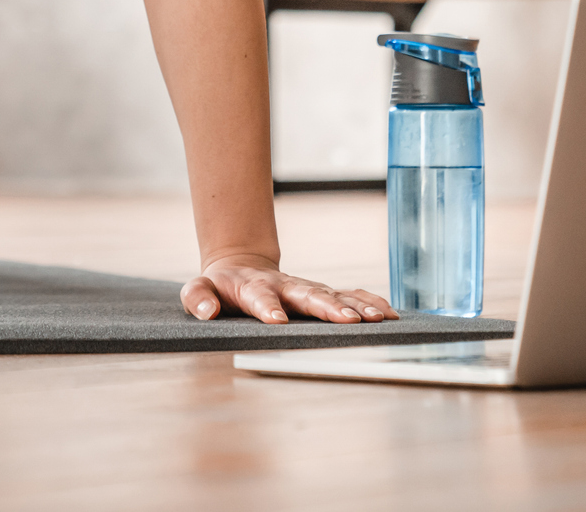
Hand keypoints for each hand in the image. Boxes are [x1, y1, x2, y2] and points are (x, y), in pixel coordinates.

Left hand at [181, 252, 397, 325]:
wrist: (240, 265)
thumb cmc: (219, 286)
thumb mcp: (199, 289)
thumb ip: (197, 297)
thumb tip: (207, 310)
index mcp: (252, 287)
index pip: (259, 296)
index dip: (267, 307)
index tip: (277, 321)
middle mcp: (284, 285)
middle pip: (306, 294)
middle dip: (326, 307)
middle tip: (347, 320)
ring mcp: (304, 287)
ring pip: (332, 294)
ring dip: (354, 305)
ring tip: (377, 318)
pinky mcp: (320, 292)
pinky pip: (347, 294)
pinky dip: (367, 301)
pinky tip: (388, 313)